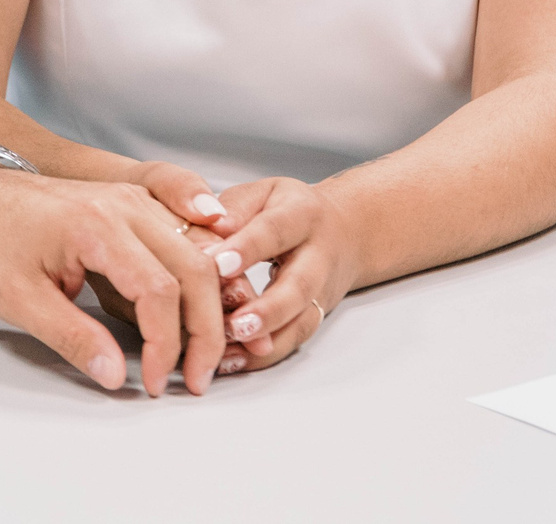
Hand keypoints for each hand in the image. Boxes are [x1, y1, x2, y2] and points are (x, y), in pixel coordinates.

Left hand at [0, 165, 230, 397]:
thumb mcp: (18, 299)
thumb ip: (72, 337)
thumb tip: (116, 375)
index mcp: (96, 224)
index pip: (160, 290)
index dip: (166, 344)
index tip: (155, 381)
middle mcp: (125, 205)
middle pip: (195, 268)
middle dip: (205, 330)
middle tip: (196, 378)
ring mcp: (132, 202)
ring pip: (197, 254)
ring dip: (206, 307)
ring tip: (196, 355)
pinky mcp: (132, 208)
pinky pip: (182, 244)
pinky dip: (195, 282)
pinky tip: (187, 318)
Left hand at [202, 178, 360, 373]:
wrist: (345, 231)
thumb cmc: (289, 210)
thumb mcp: (263, 193)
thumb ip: (235, 208)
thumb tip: (210, 226)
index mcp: (302, 214)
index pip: (275, 231)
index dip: (247, 248)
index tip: (216, 264)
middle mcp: (318, 257)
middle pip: (299, 287)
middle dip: (267, 309)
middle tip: (234, 324)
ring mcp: (321, 293)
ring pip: (300, 323)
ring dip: (264, 342)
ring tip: (227, 352)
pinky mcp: (314, 318)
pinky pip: (292, 342)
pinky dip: (262, 356)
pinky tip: (231, 362)